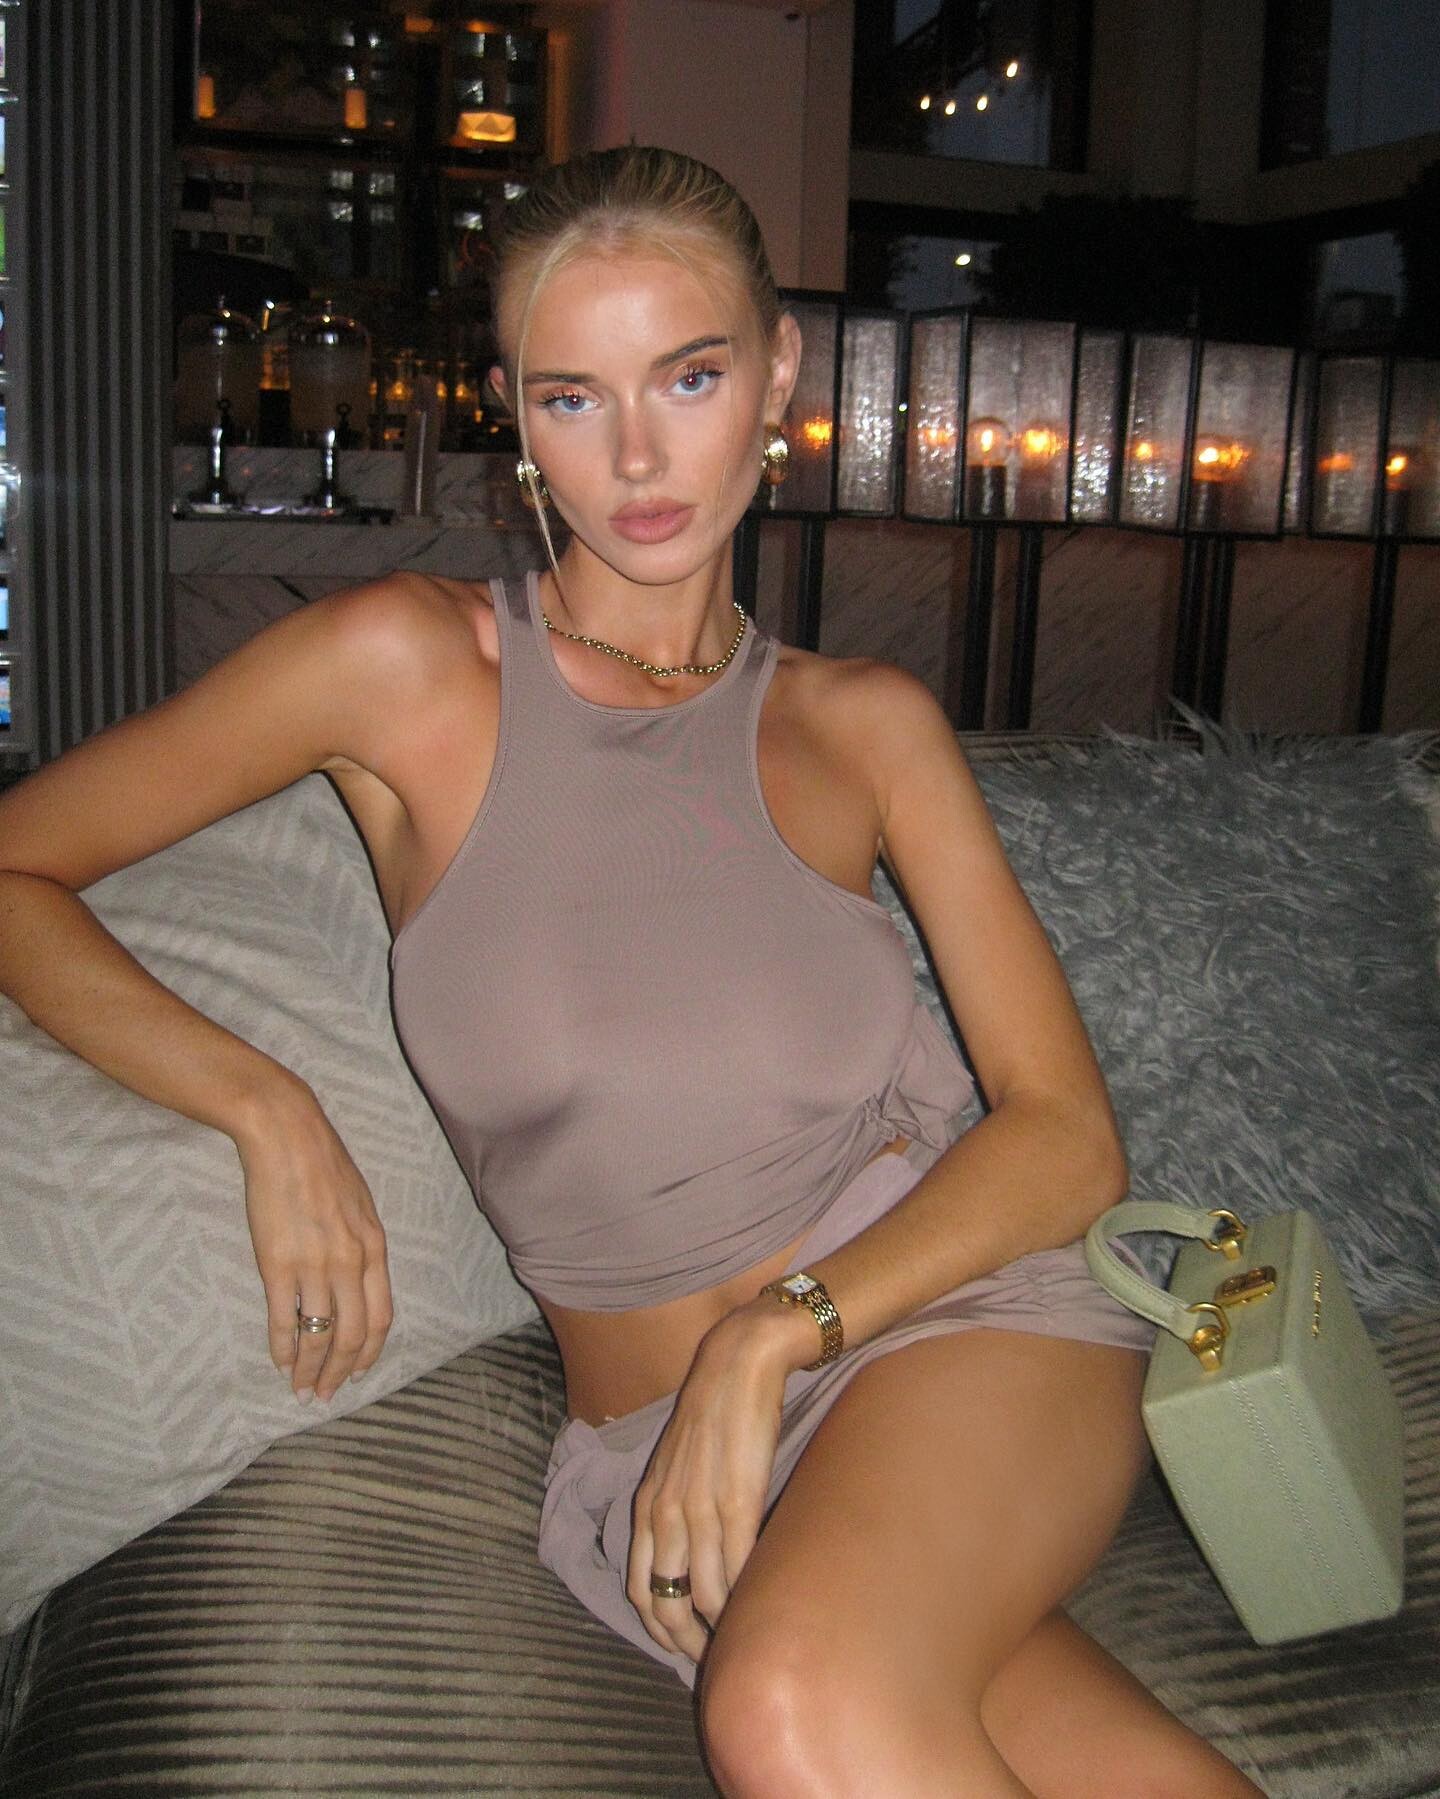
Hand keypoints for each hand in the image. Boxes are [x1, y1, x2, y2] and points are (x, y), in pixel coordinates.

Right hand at [234, 1085, 392, 1403]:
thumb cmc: (323, 1166)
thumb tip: (357, 1283)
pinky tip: (280, 1362)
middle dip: (340, 1372)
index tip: (358, 1373)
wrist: (286, 1136)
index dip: (369, 1352)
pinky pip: (284, 1319)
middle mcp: (350, 1262)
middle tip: (326, 1395)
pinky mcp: (277, 1263)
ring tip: (301, 1389)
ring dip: (310, 1370)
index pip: (381, 1317)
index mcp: (374, 1247)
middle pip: (352, 1335)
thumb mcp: (359, 1206)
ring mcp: (314, 1265)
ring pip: (319, 1335)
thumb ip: (361, 1246)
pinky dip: (284, 1348)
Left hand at [626, 1301, 798, 1662]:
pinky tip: (759, 1605)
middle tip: (715, 1658)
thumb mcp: (678, 1467)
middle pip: (666, 1603)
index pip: (640, 1589)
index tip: (686, 1647)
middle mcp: (665, 1512)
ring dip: (722, 1626)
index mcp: (647, 1505)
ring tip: (742, 1638)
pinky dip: (746, 1596)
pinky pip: (737, 1567)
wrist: (737, 1365)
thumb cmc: (713, 1416)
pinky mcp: (737, 1500)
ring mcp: (699, 1508)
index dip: (661, 1629)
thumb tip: (692, 1558)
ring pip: (704, 1595)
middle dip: (689, 1642)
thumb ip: (677, 1510)